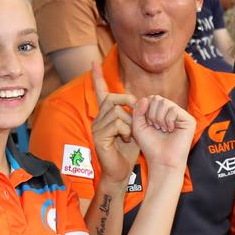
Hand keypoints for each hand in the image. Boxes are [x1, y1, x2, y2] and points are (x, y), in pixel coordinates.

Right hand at [90, 63, 139, 184]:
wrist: (121, 172)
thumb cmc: (128, 151)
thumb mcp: (136, 128)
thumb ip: (136, 114)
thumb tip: (141, 101)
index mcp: (106, 115)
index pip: (100, 91)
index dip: (97, 77)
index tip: (93, 62)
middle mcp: (98, 118)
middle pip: (112, 98)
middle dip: (128, 103)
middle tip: (137, 116)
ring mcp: (97, 127)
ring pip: (116, 111)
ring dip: (129, 122)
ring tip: (129, 135)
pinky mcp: (98, 137)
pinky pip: (116, 124)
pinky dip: (125, 130)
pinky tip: (124, 139)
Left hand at [131, 95, 195, 172]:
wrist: (161, 160)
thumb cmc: (151, 146)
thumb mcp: (138, 126)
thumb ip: (138, 111)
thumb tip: (145, 99)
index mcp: (160, 112)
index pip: (150, 99)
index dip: (145, 110)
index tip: (147, 124)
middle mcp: (171, 112)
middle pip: (156, 98)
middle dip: (151, 114)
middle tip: (155, 128)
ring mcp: (180, 115)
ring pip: (164, 103)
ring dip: (159, 118)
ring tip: (163, 130)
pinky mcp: (189, 120)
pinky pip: (174, 110)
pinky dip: (168, 121)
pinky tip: (171, 130)